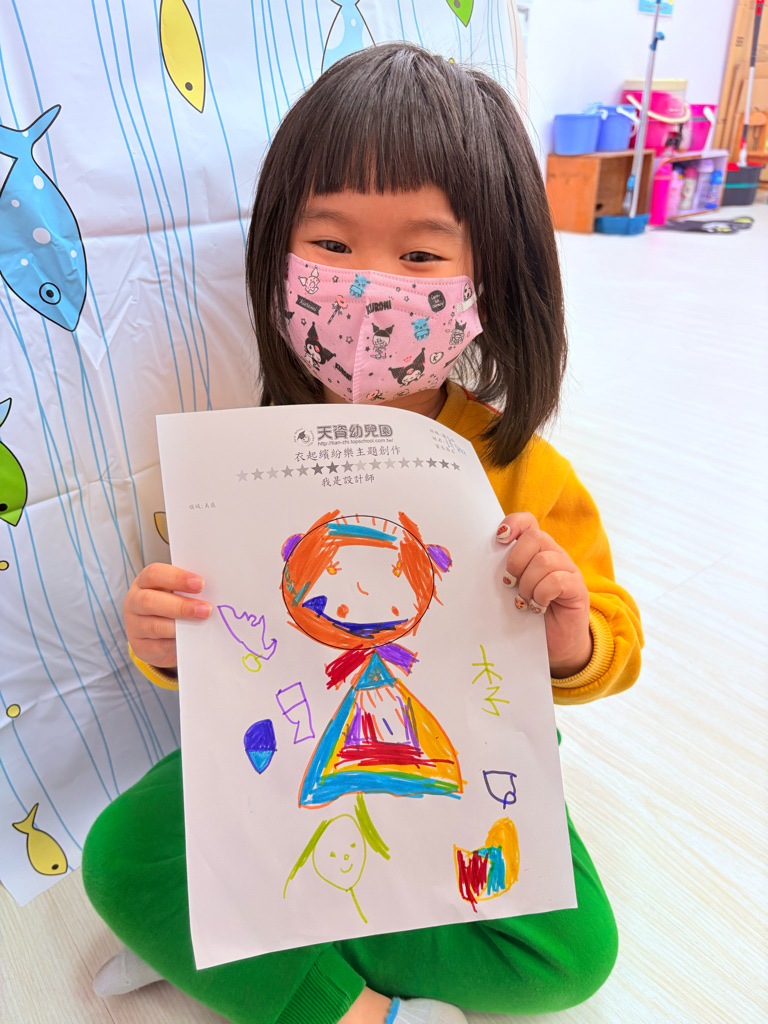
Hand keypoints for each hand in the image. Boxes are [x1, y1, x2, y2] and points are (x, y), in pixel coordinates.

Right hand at [125, 563, 211, 669]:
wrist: (156, 631)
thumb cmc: (171, 602)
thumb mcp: (176, 591)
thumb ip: (188, 589)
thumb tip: (212, 593)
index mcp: (144, 582)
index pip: (154, 574)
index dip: (177, 578)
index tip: (200, 584)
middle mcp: (134, 601)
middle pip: (150, 601)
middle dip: (181, 606)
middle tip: (206, 610)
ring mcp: (134, 626)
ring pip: (154, 627)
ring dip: (180, 627)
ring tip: (201, 625)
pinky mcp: (140, 647)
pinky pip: (158, 647)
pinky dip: (177, 644)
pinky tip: (191, 641)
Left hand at [496, 514, 591, 677]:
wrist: (557, 646)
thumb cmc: (530, 617)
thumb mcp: (513, 591)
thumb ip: (504, 573)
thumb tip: (478, 562)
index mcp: (536, 551)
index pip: (528, 521)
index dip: (513, 524)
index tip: (498, 539)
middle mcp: (554, 555)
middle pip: (535, 537)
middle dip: (516, 561)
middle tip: (509, 583)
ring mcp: (568, 570)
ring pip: (545, 560)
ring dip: (528, 584)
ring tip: (524, 601)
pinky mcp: (578, 589)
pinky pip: (558, 580)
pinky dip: (542, 594)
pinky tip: (537, 607)